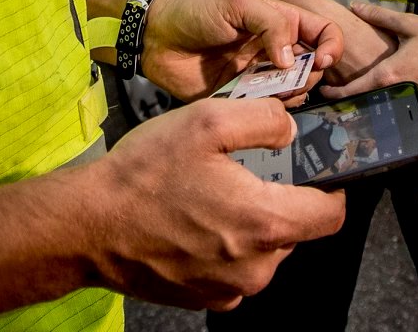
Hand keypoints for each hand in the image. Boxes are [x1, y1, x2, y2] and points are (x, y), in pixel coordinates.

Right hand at [74, 99, 345, 308]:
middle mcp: (255, 265)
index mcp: (265, 221)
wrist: (86, 226)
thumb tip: (291, 130)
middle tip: (245, 173)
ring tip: (210, 195)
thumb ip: (265, 120)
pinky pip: (234, 270)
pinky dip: (224, 247)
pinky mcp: (203, 299)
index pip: (331, 215)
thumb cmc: (144, 174)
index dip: (331, 188)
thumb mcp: (208, 120)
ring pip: (264, 250)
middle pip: (294, 230)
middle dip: (278, 198)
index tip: (317, 170)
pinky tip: (194, 222)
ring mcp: (229, 288)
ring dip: (249, 223)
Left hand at [140, 0, 340, 101]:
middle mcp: (276, 49)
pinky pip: (266, 109)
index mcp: (281, 21)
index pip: (324, 33)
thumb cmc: (196, 11)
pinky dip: (269, 110)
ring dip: (291, 94)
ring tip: (271, 90)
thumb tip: (292, 61)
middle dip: (309, 75)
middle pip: (313, 67)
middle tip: (289, 78)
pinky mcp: (241, 98)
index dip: (331, 47)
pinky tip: (255, 103)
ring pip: (294, 92)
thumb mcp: (238, 3)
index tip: (319, 60)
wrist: (157, 38)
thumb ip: (271, 24)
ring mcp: (259, 75)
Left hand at [320, 3, 417, 128]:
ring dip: (376, 117)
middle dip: (354, 107)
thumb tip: (354, 6)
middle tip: (343, 103)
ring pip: (388, 122)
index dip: (335, 94)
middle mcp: (399, 98)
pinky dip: (401, 123)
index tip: (325, 93)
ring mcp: (417, 114)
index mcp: (389, 75)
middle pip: (367, 110)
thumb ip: (380, 16)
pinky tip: (396, 117)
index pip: (353, 91)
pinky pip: (411, 127)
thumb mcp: (411, 25)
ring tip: (366, 112)